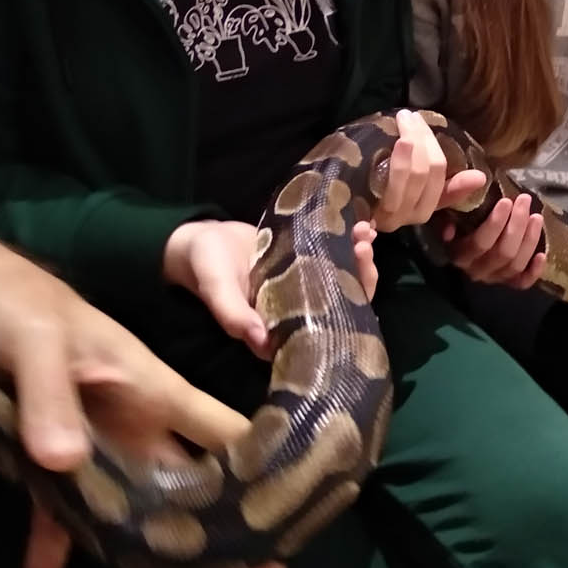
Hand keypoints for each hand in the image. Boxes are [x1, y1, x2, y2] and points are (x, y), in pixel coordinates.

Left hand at [0, 227, 285, 567]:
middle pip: (185, 484)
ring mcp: (87, 448)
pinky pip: (51, 520)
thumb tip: (67, 463)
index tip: (294, 506)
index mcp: (149, 389)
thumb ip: (51, 396)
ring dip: (149, 557)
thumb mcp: (41, 341)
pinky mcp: (39, 465)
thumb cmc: (19, 304)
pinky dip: (48, 558)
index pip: (220, 427)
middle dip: (220, 528)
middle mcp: (128, 424)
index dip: (260, 463)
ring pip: (128, 513)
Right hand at [165, 219, 378, 357]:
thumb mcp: (217, 289)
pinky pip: (333, 258)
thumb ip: (233, 315)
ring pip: (342, 279)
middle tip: (364, 246)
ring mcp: (304, 288)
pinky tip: (358, 225)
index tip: (359, 274)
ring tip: (364, 231)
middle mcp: (298, 312)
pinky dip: (347, 243)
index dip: (350, 304)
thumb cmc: (206, 268)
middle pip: (343, 302)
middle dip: (361, 275)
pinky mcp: (305, 264)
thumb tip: (262, 342)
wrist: (203, 240)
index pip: (326, 327)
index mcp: (281, 329)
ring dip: (358, 258)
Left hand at [371, 109, 486, 232]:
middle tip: (409, 115)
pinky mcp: (367, 214)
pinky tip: (395, 141)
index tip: (422, 121)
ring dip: (409, 143)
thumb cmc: (379, 200)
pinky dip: (396, 161)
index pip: (438, 173)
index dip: (432, 145)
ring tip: (402, 120)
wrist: (343, 220)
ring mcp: (388, 216)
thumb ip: (448, 189)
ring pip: (409, 176)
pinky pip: (386, 187)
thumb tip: (481, 177)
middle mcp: (409, 216)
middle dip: (420, 139)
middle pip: (425, 171)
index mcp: (424, 210)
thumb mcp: (416, 195)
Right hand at [440, 193, 545, 287]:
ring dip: (529, 240)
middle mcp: (477, 270)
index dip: (495, 224)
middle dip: (517, 225)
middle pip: (503, 252)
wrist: (464, 237)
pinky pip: (522, 282)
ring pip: (515, 265)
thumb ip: (447, 215)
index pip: (480, 243)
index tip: (506, 201)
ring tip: (536, 217)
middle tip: (524, 201)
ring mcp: (494, 278)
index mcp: (460, 254)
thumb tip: (450, 228)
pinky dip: (534, 271)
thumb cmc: (458, 220)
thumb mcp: (447, 213)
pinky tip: (542, 255)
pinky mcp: (508, 282)